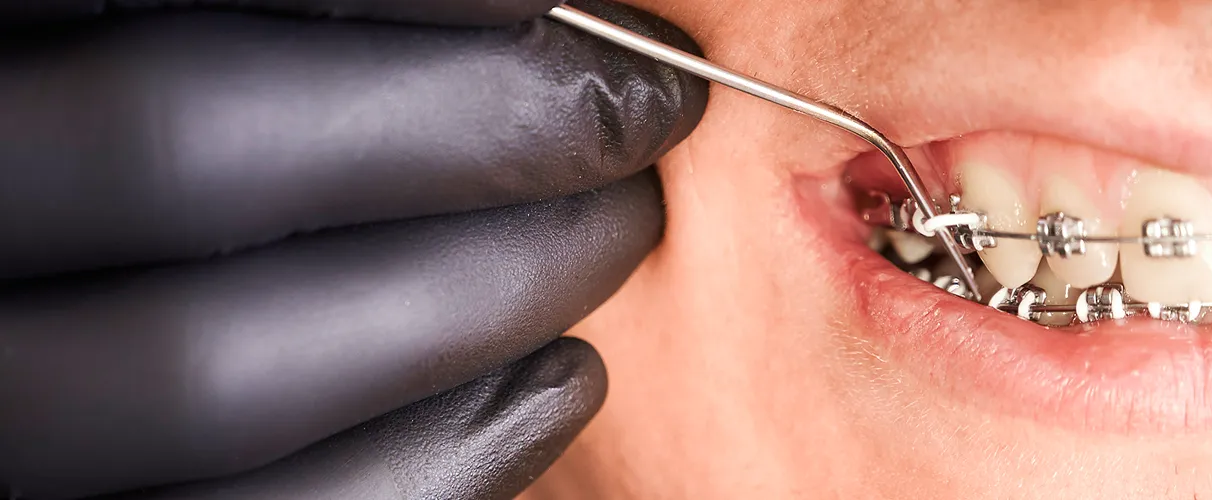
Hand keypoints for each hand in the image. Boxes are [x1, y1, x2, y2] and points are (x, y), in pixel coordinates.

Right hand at [0, 1, 704, 497]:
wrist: (71, 323)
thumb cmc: (139, 140)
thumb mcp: (143, 47)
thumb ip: (289, 31)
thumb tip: (522, 2)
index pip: (161, 15)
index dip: (398, 3)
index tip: (577, 12)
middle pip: (175, 149)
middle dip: (459, 124)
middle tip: (644, 110)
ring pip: (206, 373)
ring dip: (464, 297)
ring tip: (617, 233)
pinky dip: (429, 466)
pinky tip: (563, 387)